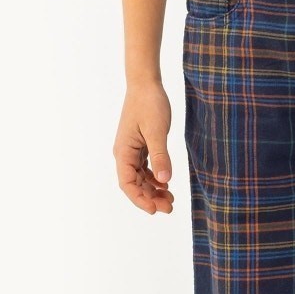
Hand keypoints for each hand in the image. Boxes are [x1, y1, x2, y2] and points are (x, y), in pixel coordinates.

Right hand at [114, 81, 175, 214]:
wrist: (146, 84)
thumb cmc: (149, 104)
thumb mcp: (157, 131)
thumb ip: (161, 156)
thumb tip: (165, 181)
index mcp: (123, 152)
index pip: (127, 184)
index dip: (139, 199)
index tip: (155, 209)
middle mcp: (124, 154)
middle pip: (134, 184)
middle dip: (150, 198)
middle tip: (170, 207)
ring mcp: (132, 151)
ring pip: (140, 178)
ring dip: (153, 190)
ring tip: (171, 200)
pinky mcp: (140, 146)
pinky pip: (145, 169)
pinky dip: (155, 179)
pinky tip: (166, 185)